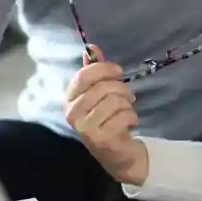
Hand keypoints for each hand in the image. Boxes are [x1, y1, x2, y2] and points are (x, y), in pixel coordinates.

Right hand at [64, 45, 146, 184]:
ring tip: (127, 109)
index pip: (84, 75)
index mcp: (69, 99)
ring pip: (115, 101)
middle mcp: (72, 114)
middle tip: (127, 95)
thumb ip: (94, 70)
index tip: (119, 71)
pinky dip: (132, 116)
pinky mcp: (102, 139)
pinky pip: (123, 116)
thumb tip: (91, 47)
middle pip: (103, 87)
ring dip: (128, 104)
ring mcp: (85, 128)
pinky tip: (130, 122)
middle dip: (121, 88)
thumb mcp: (98, 92)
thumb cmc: (106, 118)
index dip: (104, 69)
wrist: (116, 154)